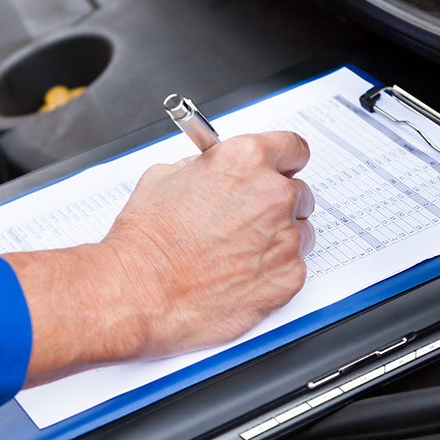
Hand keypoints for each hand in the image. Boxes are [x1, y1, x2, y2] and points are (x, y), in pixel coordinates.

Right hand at [7, 131, 314, 383]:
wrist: (139, 291)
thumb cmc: (146, 240)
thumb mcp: (167, 177)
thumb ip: (208, 167)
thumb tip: (220, 170)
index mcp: (247, 160)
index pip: (293, 148)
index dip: (284, 161)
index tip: (281, 170)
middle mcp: (273, 196)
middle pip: (298, 193)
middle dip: (276, 205)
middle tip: (248, 221)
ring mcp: (285, 239)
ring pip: (300, 232)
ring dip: (277, 239)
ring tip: (238, 253)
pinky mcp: (288, 277)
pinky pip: (293, 268)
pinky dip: (273, 272)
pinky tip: (240, 276)